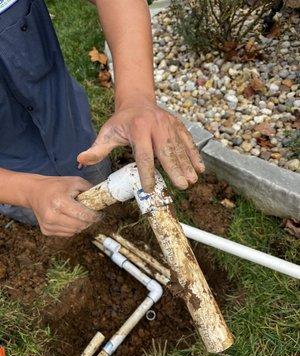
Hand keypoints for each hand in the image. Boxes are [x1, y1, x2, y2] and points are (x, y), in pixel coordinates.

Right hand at [27, 176, 98, 236]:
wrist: (34, 192)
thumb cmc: (57, 186)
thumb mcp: (74, 181)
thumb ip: (90, 190)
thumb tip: (103, 199)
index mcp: (60, 202)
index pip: (83, 215)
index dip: (95, 216)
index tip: (100, 214)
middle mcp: (52, 215)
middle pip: (80, 225)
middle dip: (89, 221)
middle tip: (91, 215)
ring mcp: (48, 225)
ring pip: (75, 231)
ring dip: (81, 225)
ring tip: (78, 215)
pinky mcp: (46, 231)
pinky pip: (67, 234)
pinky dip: (72, 228)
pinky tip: (69, 218)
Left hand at [77, 101, 204, 192]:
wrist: (137, 101)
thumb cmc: (121, 122)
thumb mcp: (107, 133)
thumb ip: (97, 149)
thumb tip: (80, 161)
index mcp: (137, 129)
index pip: (143, 155)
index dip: (146, 173)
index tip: (149, 189)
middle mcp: (156, 125)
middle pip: (166, 151)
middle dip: (175, 169)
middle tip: (181, 186)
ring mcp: (169, 124)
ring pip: (179, 147)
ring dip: (187, 164)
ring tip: (192, 180)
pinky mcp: (177, 124)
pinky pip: (187, 140)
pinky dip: (194, 154)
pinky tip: (200, 167)